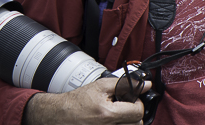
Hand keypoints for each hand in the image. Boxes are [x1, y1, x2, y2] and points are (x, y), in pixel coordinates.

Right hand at [23, 77, 150, 124]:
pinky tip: (112, 120)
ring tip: (116, 113)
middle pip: (136, 123)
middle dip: (133, 113)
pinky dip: (119, 124)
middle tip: (123, 106)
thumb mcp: (101, 86)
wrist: (60, 114)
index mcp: (107, 114)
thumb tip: (144, 85)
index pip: (138, 112)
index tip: (131, 99)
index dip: (136, 103)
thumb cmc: (78, 101)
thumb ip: (125, 83)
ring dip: (127, 120)